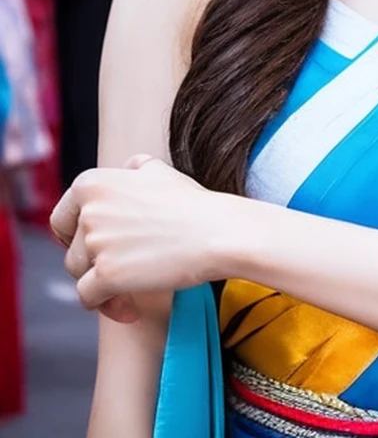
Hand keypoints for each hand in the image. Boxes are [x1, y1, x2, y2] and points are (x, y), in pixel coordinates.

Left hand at [50, 155, 229, 318]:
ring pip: (78, 276)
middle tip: (115, 269)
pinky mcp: (106, 274)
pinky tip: (130, 309)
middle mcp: (88, 209)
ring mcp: (96, 242)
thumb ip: (134, 169)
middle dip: (89, 264)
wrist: (216, 231)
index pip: (61, 217)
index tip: (95, 248)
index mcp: (92, 183)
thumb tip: (127, 170)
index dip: (75, 237)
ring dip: (101, 287)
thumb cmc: (192, 204)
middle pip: (70, 250)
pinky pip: (88, 299)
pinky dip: (107, 307)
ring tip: (129, 291)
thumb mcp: (159, 171)